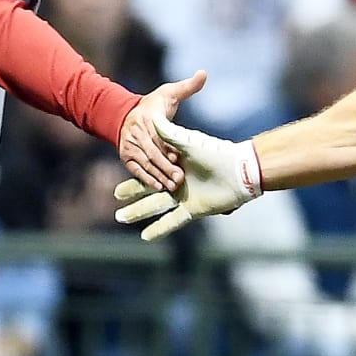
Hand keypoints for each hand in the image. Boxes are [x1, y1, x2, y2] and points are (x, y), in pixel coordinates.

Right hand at [115, 114, 261, 240]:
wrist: (239, 171)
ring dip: (137, 212)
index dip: (135, 172)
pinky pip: (172, 221)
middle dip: (132, 192)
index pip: (150, 168)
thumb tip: (153, 118)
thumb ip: (170, 134)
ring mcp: (184, 196)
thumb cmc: (217, 153)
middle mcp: (177, 181)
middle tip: (115, 195)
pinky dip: (158, 229)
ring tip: (120, 217)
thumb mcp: (189, 142)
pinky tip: (144, 237)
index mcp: (175, 164)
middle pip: (149, 188)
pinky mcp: (192, 209)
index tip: (121, 170)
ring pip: (155, 205)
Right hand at [117, 70, 206, 190]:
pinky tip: (158, 187)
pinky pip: (136, 169)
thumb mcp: (169, 92)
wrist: (126, 114)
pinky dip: (146, 179)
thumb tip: (204, 73)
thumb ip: (187, 86)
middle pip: (152, 152)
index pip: (158, 135)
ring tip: (172, 187)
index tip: (178, 158)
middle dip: (165, 166)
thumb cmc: (154, 104)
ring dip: (158, 175)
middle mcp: (136, 131)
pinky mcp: (126, 156)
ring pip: (145, 163)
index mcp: (148, 116)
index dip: (167, 148)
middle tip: (179, 178)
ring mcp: (129, 145)